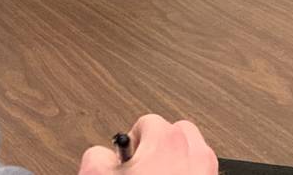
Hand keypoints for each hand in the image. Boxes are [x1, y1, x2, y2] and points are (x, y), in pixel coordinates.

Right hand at [78, 115, 216, 174]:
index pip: (147, 123)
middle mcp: (194, 154)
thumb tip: (103, 156)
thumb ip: (97, 155)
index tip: (127, 162)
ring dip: (178, 162)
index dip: (132, 143)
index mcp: (167, 141)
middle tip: (145, 169)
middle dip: (161, 146)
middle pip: (178, 132)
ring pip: (195, 154)